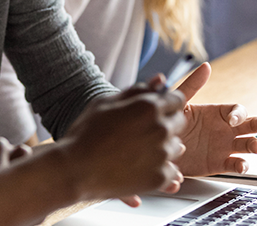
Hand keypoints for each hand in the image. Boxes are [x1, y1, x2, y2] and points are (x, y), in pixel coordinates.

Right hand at [58, 83, 185, 203]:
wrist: (76, 169)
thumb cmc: (86, 133)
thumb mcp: (105, 102)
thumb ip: (136, 90)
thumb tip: (160, 79)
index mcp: (147, 107)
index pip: (177, 99)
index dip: (167, 103)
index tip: (158, 108)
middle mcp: (160, 128)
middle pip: (180, 122)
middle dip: (166, 122)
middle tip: (142, 129)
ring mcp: (161, 154)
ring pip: (176, 146)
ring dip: (163, 146)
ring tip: (137, 149)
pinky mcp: (159, 177)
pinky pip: (171, 171)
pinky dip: (159, 168)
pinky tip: (138, 165)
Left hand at [173, 62, 256, 176]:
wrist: (159, 145)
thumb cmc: (169, 121)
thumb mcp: (180, 103)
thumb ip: (192, 85)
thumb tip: (206, 66)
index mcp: (216, 113)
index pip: (237, 110)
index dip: (238, 114)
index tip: (231, 120)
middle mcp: (224, 129)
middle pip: (251, 126)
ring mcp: (223, 146)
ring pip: (248, 146)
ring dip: (255, 146)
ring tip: (254, 147)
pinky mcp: (219, 163)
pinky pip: (236, 164)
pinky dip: (242, 165)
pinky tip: (239, 164)